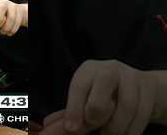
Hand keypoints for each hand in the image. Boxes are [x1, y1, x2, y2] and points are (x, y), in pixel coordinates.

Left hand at [0, 0, 27, 41]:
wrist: (16, 12)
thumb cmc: (1, 15)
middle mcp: (4, 3)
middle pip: (2, 8)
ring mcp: (13, 6)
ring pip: (11, 17)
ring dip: (7, 27)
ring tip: (3, 32)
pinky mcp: (21, 12)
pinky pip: (18, 22)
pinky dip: (13, 30)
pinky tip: (9, 32)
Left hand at [40, 60, 157, 134]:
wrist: (141, 89)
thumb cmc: (104, 95)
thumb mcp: (86, 99)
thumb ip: (70, 112)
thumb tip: (48, 125)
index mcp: (89, 69)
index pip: (79, 84)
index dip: (74, 107)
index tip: (71, 128)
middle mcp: (110, 68)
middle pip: (104, 82)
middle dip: (97, 108)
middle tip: (93, 124)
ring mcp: (132, 77)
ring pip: (126, 104)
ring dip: (116, 126)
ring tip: (108, 133)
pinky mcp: (149, 89)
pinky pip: (141, 115)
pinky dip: (130, 130)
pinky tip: (123, 133)